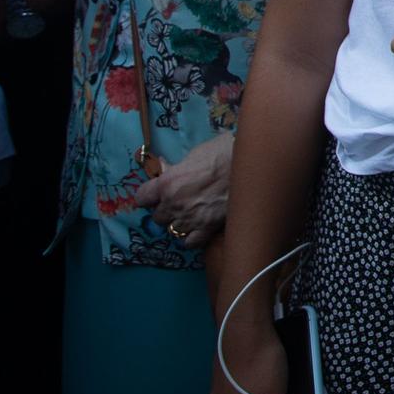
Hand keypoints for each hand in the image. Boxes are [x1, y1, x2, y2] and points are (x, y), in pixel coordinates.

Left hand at [133, 133, 234, 247]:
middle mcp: (174, 203)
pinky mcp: (208, 228)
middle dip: (166, 210)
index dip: (148, 196)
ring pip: (172, 230)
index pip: (142, 197)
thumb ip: (176, 167)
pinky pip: (190, 242)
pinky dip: (191, 237)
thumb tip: (164, 168)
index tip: (154, 195)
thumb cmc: (223, 151)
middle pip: (157, 217)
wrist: (251, 162)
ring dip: (179, 223)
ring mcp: (190, 218)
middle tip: (179, 202)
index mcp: (167, 182)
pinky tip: (198, 228)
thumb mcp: (195, 154)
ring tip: (190, 215)